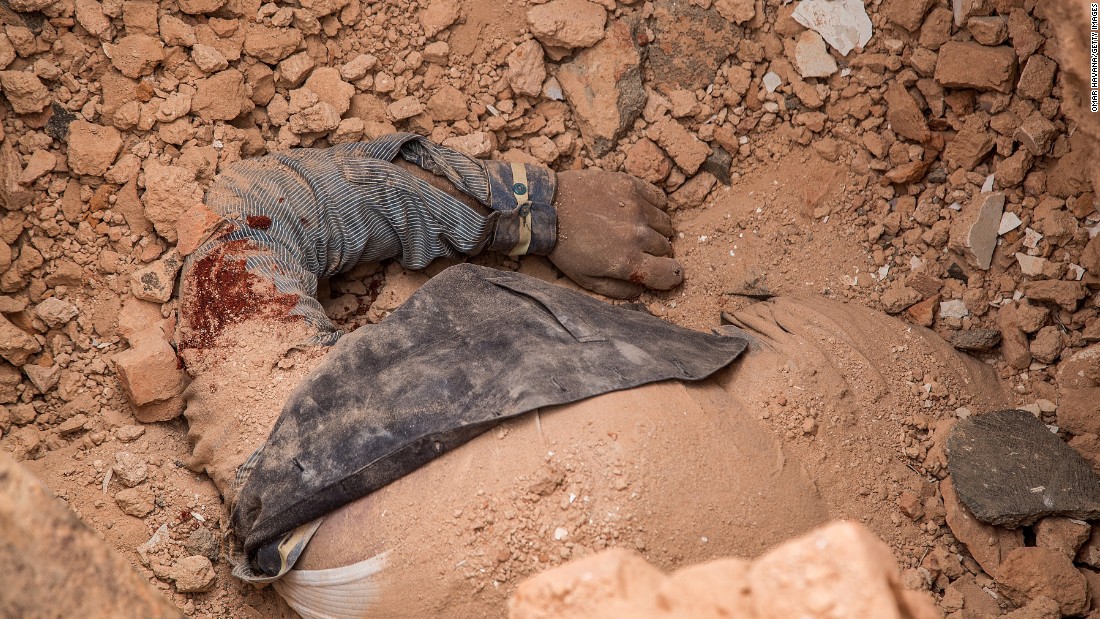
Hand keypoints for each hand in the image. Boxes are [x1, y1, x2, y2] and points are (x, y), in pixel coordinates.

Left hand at [549, 170, 681, 297]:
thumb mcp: (587, 280)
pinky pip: (660, 199)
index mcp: (627, 262)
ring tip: (635, 228)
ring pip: (666, 224)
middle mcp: (637, 235)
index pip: (670, 274)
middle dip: (655, 253)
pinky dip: (655, 207)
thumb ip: (619, 290)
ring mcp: (636, 207)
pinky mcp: (632, 186)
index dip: (671, 276)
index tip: (666, 273)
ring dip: (656, 230)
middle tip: (635, 248)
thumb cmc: (565, 246)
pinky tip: (639, 211)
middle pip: (666, 248)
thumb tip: (643, 290)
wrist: (547, 206)